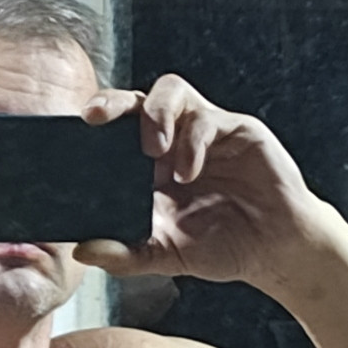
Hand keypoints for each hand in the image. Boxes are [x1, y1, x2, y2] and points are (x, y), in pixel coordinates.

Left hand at [75, 76, 322, 290]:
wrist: (274, 251)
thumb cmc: (221, 248)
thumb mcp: (166, 256)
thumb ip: (126, 254)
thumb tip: (82, 250)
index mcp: (150, 168)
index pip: (115, 133)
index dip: (96, 126)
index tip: (73, 132)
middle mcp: (174, 142)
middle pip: (136, 100)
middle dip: (113, 102)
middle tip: (96, 118)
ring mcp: (204, 131)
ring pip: (171, 91)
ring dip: (156, 113)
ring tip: (154, 150)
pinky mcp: (237, 129)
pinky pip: (207, 119)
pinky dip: (193, 141)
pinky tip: (190, 171)